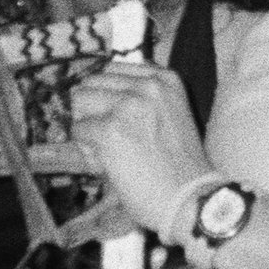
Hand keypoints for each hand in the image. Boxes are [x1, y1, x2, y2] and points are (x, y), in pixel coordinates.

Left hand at [66, 60, 213, 235]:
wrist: (190, 199)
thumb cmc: (180, 168)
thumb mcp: (171, 115)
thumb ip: (142, 98)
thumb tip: (99, 93)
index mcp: (165, 79)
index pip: (112, 69)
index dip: (107, 97)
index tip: (118, 119)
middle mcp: (147, 85)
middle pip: (92, 82)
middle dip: (93, 111)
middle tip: (112, 140)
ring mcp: (128, 105)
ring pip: (80, 101)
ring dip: (87, 128)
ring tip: (110, 152)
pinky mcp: (110, 129)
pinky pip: (78, 131)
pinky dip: (87, 150)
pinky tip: (109, 165)